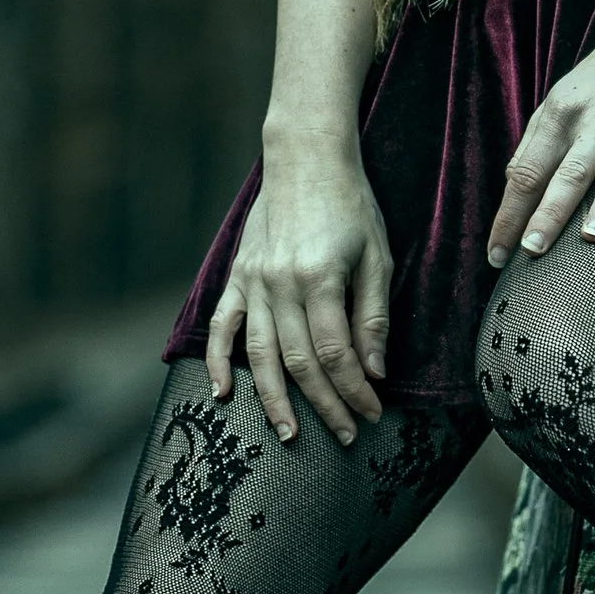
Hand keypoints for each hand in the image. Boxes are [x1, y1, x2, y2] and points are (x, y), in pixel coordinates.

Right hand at [206, 145, 392, 448]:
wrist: (306, 158)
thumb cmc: (351, 205)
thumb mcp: (377, 256)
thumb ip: (373, 316)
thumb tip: (375, 371)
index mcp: (320, 278)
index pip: (336, 353)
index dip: (355, 391)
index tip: (372, 413)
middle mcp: (280, 284)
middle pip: (300, 362)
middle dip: (324, 405)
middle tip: (345, 435)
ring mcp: (253, 281)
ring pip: (259, 355)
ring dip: (273, 398)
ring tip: (288, 433)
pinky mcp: (237, 275)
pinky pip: (221, 325)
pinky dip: (218, 361)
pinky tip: (222, 394)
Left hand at [487, 11, 594, 267]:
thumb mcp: (561, 100)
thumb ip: (537, 143)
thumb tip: (511, 187)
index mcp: (561, 115)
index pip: (527, 171)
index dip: (510, 214)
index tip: (497, 254)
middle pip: (569, 172)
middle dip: (548, 213)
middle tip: (532, 250)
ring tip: (593, 237)